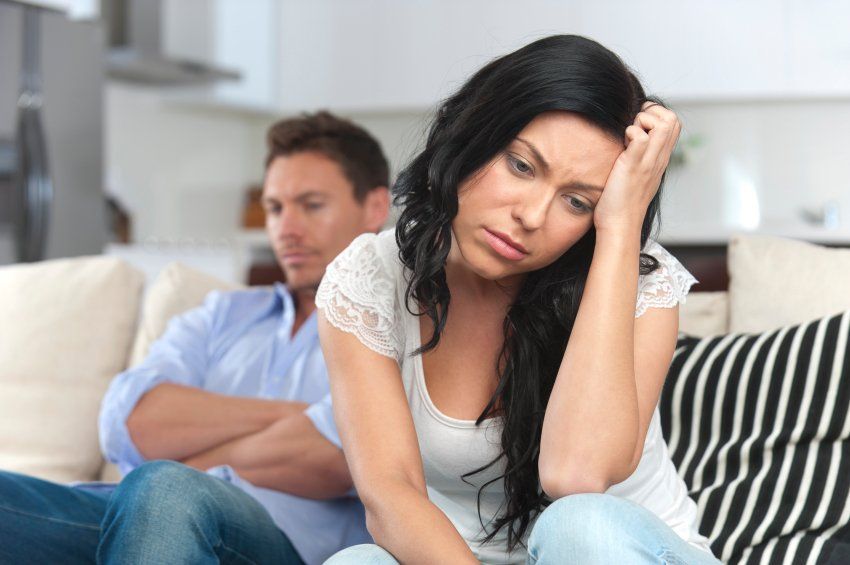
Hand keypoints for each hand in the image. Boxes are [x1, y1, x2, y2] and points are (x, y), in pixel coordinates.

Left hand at [593, 102, 680, 233]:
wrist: (619, 225)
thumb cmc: (622, 202)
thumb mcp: (638, 175)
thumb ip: (641, 158)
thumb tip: (632, 140)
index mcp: (661, 160)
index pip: (674, 124)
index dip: (656, 116)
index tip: (638, 128)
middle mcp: (659, 159)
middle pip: (673, 118)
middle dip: (652, 114)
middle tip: (634, 129)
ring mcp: (649, 162)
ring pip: (664, 123)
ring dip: (643, 121)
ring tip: (629, 138)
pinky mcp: (633, 166)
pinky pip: (640, 137)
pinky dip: (630, 133)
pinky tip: (621, 147)